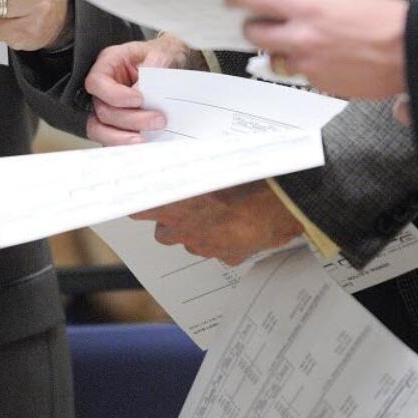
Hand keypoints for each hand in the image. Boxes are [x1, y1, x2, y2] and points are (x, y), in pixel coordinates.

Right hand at [84, 33, 198, 144]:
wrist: (173, 63)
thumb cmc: (163, 56)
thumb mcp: (162, 56)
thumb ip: (152, 73)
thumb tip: (143, 96)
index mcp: (109, 62)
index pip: (97, 82)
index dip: (114, 95)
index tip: (139, 100)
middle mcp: (104, 85)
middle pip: (101, 109)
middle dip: (130, 119)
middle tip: (158, 120)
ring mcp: (107, 104)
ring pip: (100, 128)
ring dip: (123, 137)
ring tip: (146, 139)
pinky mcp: (115, 121)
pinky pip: (110, 136)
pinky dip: (124, 143)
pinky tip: (142, 143)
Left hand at [131, 181, 304, 265]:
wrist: (279, 204)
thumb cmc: (245, 179)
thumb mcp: (212, 166)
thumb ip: (192, 170)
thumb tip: (183, 161)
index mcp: (174, 205)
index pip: (139, 210)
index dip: (141, 205)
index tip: (143, 200)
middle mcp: (185, 230)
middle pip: (164, 232)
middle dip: (171, 221)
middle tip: (186, 205)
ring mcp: (206, 247)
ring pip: (191, 243)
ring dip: (197, 232)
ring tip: (217, 215)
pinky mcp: (229, 257)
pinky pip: (220, 251)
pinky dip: (226, 242)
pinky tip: (239, 227)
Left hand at [227, 0, 408, 98]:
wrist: (411, 53)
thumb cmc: (386, 22)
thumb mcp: (344, 1)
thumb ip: (311, 6)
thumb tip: (293, 9)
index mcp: (309, 9)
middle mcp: (302, 38)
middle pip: (253, 33)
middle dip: (254, 28)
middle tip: (259, 24)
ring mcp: (308, 64)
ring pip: (275, 59)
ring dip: (280, 51)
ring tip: (299, 44)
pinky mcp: (319, 84)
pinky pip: (300, 75)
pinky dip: (305, 68)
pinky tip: (325, 60)